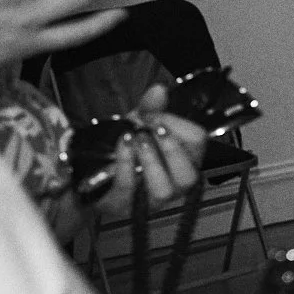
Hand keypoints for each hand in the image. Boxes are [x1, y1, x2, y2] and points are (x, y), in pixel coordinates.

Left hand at [90, 83, 208, 220]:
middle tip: (152, 127)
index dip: (179, 125)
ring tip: (136, 138)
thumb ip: (151, 107)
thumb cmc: (128, 149)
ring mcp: (152, 199)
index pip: (199, 143)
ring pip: (164, 189)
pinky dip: (125, 162)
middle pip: (189, 174)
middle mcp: (176, 183)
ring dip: (150, 159)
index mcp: (187, 159)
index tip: (157, 115)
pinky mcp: (125, 205)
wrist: (94, 173)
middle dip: (171, 147)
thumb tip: (159, 89)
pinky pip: (129, 187)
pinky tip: (122, 144)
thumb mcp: (139, 123)